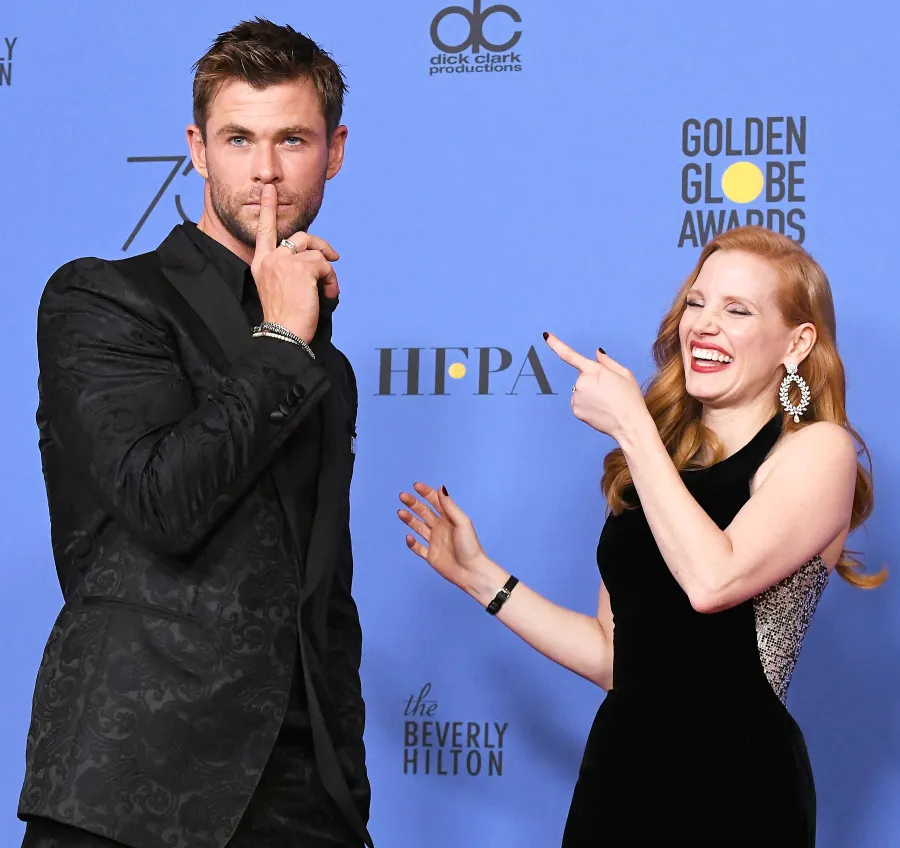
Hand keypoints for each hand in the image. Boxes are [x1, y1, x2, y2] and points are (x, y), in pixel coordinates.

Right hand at [250, 183, 339, 342]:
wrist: (283, 334)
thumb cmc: (285, 318)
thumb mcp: (278, 287)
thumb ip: (288, 268)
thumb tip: (314, 258)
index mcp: (260, 263)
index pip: (265, 231)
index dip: (268, 208)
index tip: (269, 189)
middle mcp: (270, 259)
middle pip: (301, 237)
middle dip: (321, 246)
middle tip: (333, 258)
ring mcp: (284, 261)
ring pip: (316, 253)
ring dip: (328, 273)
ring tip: (327, 290)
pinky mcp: (301, 267)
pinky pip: (325, 265)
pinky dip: (331, 280)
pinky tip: (327, 295)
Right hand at [398, 483, 491, 594]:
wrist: (471, 572)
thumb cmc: (470, 546)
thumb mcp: (462, 522)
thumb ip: (449, 506)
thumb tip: (441, 487)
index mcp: (449, 519)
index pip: (435, 502)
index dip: (426, 493)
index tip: (416, 486)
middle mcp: (440, 528)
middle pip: (424, 512)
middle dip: (413, 504)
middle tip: (402, 496)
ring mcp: (434, 542)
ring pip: (418, 527)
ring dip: (409, 519)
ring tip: (400, 512)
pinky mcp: (430, 556)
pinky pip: (418, 548)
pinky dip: (412, 543)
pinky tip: (409, 537)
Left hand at [543, 332, 648, 441]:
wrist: (629, 424)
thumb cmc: (630, 398)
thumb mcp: (625, 374)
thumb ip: (607, 362)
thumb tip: (597, 353)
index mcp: (594, 370)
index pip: (570, 355)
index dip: (556, 344)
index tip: (546, 335)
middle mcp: (582, 382)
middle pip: (583, 377)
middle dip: (593, 382)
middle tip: (609, 392)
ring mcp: (576, 397)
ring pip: (580, 391)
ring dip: (589, 394)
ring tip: (606, 403)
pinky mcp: (575, 410)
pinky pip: (578, 403)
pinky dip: (586, 406)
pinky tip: (600, 411)